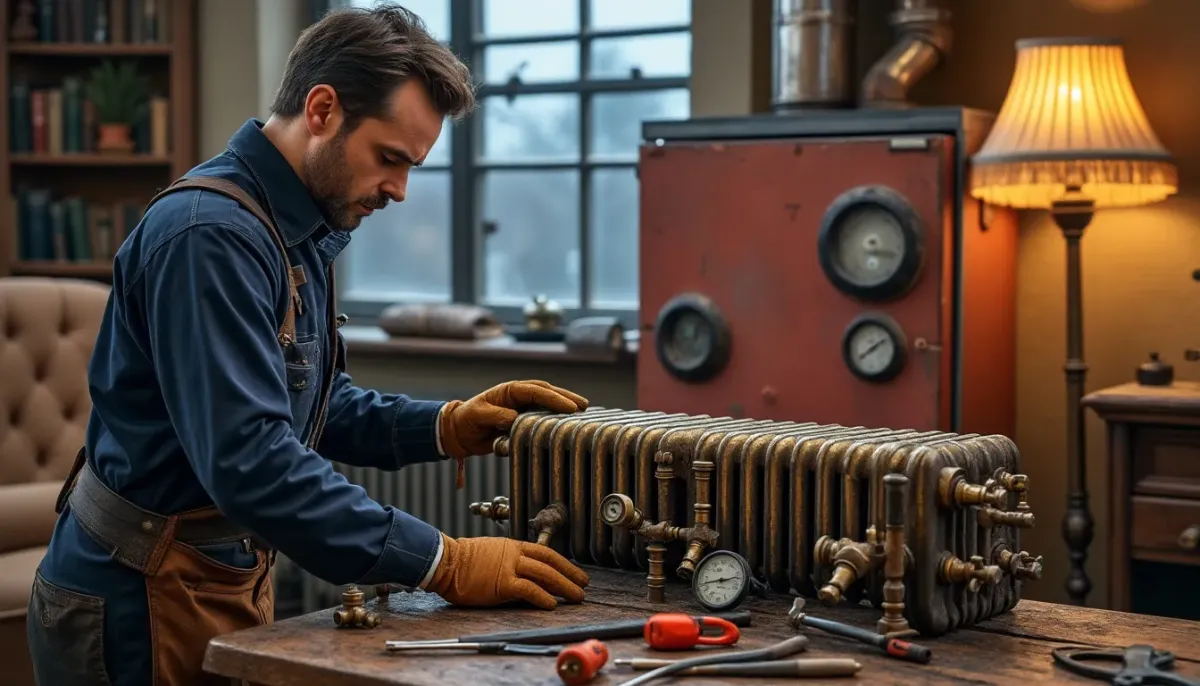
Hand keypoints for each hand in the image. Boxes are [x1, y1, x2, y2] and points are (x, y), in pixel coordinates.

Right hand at [425, 535, 589, 609]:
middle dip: (570, 574)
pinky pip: (528, 590)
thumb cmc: (463, 561)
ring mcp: (509, 568)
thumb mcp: (492, 553)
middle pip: (550, 562)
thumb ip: (510, 560)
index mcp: (513, 546)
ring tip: (577, 596)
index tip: (575, 572)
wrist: (445, 562)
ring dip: (564, 586)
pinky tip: (552, 604)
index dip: (564, 563)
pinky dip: (542, 597)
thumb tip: (526, 573)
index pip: (546, 552)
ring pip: (544, 575)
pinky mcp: (501, 583)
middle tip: (584, 584)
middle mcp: (514, 554)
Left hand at [439, 380, 587, 459]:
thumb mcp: (478, 415)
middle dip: (565, 398)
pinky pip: (543, 416)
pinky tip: (568, 421)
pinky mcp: (523, 420)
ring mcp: (522, 407)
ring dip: (564, 405)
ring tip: (583, 410)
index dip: (553, 398)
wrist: (459, 433)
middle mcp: (519, 396)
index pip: (535, 391)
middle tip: (582, 406)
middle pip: (547, 392)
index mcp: (509, 390)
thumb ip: (496, 416)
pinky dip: (556, 417)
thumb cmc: (466, 420)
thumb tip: (515, 418)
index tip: (569, 407)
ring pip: (548, 403)